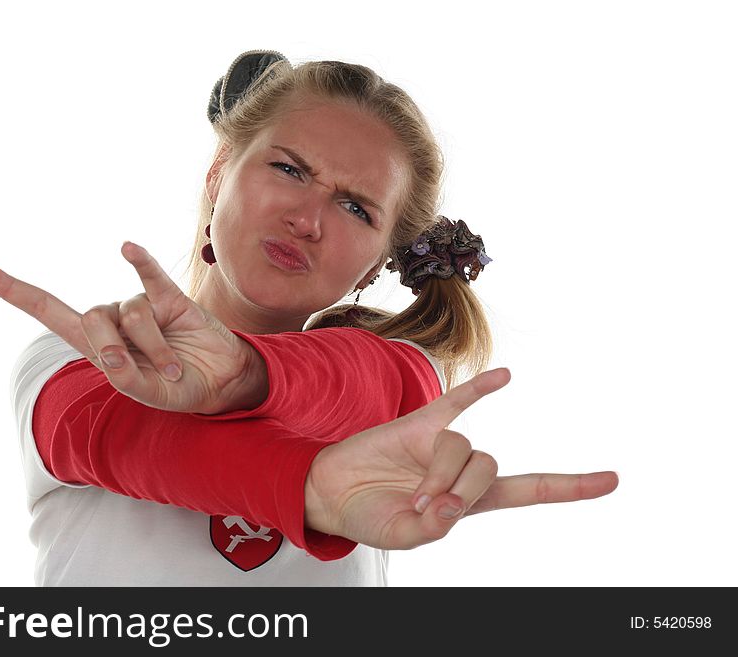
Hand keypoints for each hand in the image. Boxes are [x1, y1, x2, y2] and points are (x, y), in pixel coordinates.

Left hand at [0, 241, 267, 414]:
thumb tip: (111, 356)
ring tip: (174, 368)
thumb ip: (127, 380)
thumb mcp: (150, 394)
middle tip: (147, 371)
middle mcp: (114, 321)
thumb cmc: (178, 388)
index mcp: (97, 345)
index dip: (16, 292)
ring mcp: (142, 307)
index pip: (50, 312)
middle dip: (116, 346)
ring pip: (132, 313)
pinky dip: (140, 262)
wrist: (220, 379)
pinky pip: (151, 276)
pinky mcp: (171, 297)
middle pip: (92, 316)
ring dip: (154, 346)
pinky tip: (126, 249)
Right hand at [304, 368, 618, 548]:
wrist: (331, 492)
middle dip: (459, 488)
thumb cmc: (368, 518)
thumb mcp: (401, 536)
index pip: (530, 490)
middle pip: (489, 465)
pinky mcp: (418, 423)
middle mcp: (462, 469)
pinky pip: (455, 401)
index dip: (569, 486)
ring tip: (411, 494)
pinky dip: (479, 389)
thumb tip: (454, 506)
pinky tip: (505, 377)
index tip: (613, 480)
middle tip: (423, 507)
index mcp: (469, 501)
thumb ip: (431, 527)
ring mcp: (441, 444)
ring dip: (441, 472)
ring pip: (464, 445)